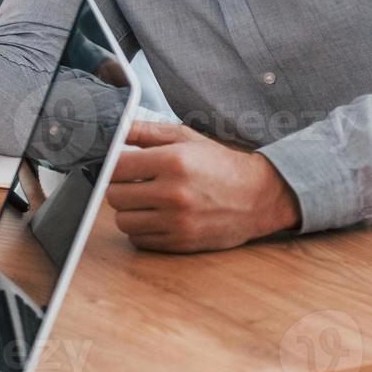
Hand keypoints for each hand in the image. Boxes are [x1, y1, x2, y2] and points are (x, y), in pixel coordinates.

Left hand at [105, 122, 301, 252]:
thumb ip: (145, 131)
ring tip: (145, 200)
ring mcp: (178, 222)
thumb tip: (112, 129)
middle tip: (133, 182)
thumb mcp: (185, 138)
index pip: (115, 167)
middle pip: (114, 196)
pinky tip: (156, 216)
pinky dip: (141, 229)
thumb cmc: (220, 164)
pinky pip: (139, 239)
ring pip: (122, 221)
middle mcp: (174, 194)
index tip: (118, 165)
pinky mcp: (181, 243)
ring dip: (128, 210)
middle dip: (119, 187)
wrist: (260, 196)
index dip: (111, 165)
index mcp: (173, 162)